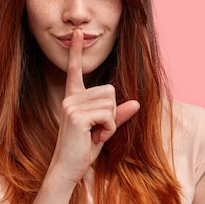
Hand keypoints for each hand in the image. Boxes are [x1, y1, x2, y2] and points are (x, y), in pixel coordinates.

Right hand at [48, 29, 139, 184]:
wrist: (68, 169)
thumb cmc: (84, 150)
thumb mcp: (104, 130)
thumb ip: (118, 115)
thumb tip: (137, 103)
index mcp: (74, 98)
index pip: (75, 70)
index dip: (77, 52)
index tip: (78, 34)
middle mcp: (71, 99)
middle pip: (110, 91)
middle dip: (112, 113)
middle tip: (97, 130)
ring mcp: (72, 106)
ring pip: (111, 103)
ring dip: (110, 122)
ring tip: (94, 134)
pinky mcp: (77, 116)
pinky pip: (108, 115)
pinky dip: (108, 129)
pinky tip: (94, 137)